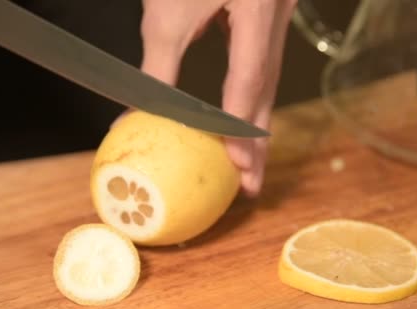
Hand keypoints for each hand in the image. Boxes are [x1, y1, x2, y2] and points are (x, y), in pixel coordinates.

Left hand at [139, 0, 296, 196]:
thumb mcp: (166, 13)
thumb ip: (156, 68)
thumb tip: (138, 116)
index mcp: (255, 5)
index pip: (250, 74)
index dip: (243, 123)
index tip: (238, 164)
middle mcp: (276, 8)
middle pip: (267, 85)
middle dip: (258, 138)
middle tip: (252, 182)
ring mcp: (278, 7)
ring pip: (268, 74)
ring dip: (255, 120)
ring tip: (247, 161)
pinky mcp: (268, 9)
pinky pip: (262, 59)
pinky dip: (251, 93)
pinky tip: (241, 116)